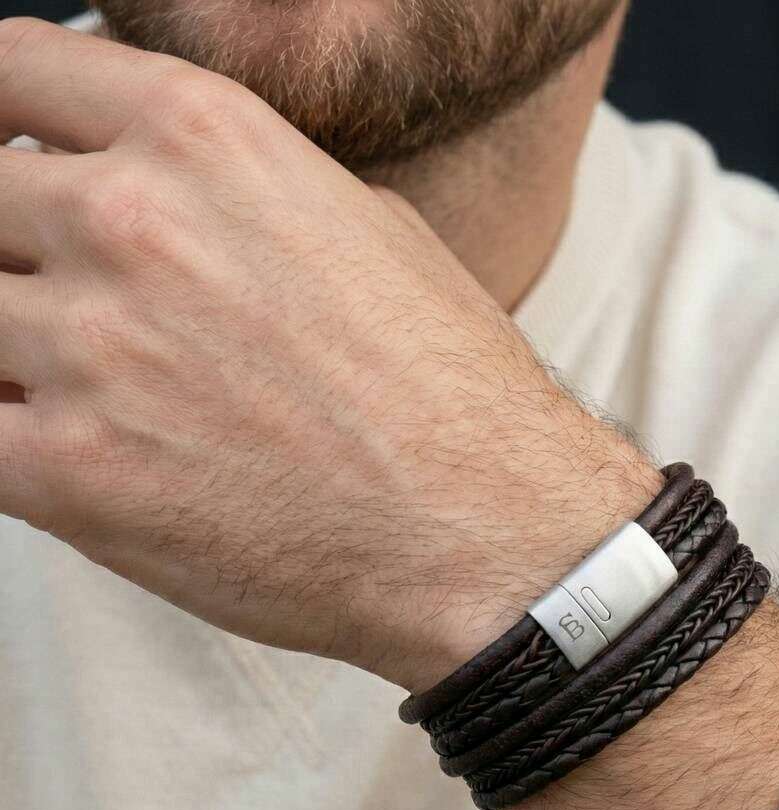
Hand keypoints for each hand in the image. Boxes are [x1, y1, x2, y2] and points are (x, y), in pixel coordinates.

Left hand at [0, 18, 658, 689]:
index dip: (0, 121)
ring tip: (99, 395)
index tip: (13, 165)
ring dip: (19, 355)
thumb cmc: (453, 392)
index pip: (9, 68)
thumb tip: (189, 204)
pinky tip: (71, 453)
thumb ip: (249, 197)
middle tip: (70, 306)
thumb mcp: (374, 231)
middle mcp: (131, 222)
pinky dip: (11, 437)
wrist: (487, 530)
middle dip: (14, 251)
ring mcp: (91, 347)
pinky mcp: (68, 471)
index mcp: (204, 139)